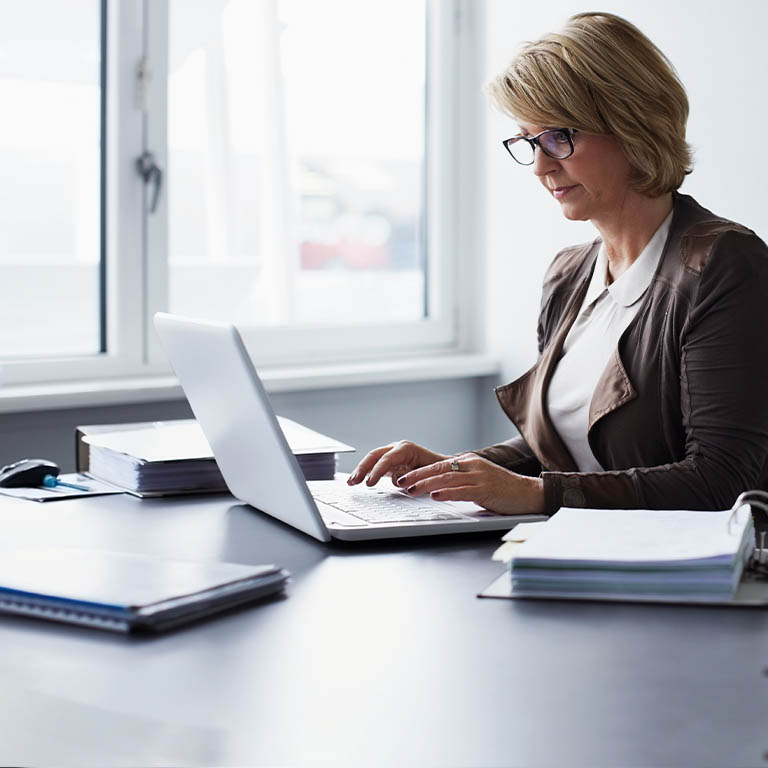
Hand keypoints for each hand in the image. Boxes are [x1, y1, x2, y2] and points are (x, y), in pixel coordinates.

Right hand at [347, 440, 448, 487]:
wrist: (443, 466)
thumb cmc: (438, 469)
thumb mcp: (427, 472)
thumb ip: (413, 476)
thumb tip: (400, 482)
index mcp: (406, 449)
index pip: (387, 459)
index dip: (376, 471)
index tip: (369, 483)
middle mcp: (397, 448)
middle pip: (375, 456)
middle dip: (363, 468)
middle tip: (355, 481)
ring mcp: (392, 454)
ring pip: (372, 459)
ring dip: (361, 470)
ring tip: (351, 482)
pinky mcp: (390, 462)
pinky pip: (375, 465)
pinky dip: (366, 472)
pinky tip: (357, 480)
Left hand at [398, 453, 544, 514]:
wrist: (528, 493)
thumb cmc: (503, 490)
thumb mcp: (479, 480)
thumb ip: (460, 481)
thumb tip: (437, 488)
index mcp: (470, 462)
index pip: (439, 464)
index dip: (420, 471)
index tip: (404, 477)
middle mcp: (473, 466)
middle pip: (439, 469)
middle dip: (417, 476)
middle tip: (401, 482)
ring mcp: (480, 477)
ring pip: (447, 478)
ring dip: (426, 485)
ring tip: (411, 490)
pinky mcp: (486, 490)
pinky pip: (462, 490)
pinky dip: (446, 493)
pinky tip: (435, 496)